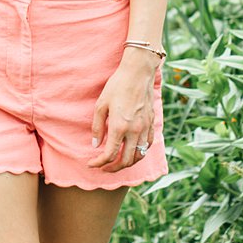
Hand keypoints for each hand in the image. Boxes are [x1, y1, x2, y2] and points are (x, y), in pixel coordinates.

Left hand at [87, 55, 158, 171]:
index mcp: (119, 127)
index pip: (109, 154)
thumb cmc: (117, 86)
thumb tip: (96, 145)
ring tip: (117, 163)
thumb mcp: (101, 105)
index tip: (91, 164)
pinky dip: (140, 153)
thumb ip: (98, 127)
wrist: (138, 73)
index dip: (99, 163)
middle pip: (125, 161)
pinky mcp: (152, 124)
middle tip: (103, 168)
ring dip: (127, 163)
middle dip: (113, 168)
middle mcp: (134, 131)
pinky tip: (133, 151)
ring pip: (139, 156)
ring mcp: (145, 128)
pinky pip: (148, 145)